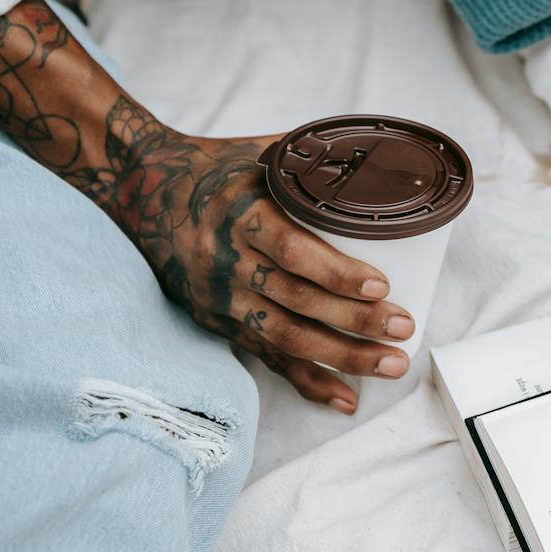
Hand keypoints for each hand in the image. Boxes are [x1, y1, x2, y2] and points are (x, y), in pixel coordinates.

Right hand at [66, 104, 413, 411]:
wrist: (146, 193)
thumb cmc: (221, 168)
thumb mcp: (263, 154)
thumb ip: (317, 161)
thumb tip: (388, 161)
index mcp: (241, 212)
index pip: (291, 250)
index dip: (336, 273)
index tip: (381, 285)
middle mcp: (226, 258)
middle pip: (294, 300)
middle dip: (354, 321)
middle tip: (404, 328)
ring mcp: (220, 296)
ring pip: (284, 336)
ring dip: (342, 357)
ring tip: (393, 364)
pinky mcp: (217, 321)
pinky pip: (265, 357)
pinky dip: (307, 380)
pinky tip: (345, 397)